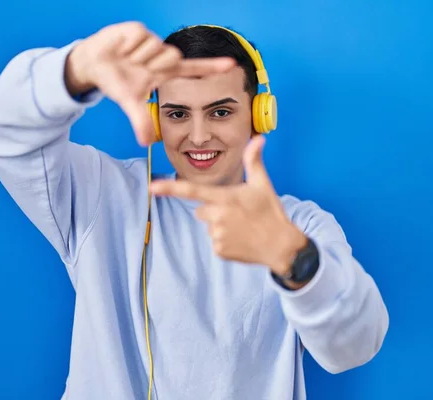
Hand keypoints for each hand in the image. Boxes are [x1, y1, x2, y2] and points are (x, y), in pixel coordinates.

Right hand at [64, 21, 235, 145]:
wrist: (93, 64)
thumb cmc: (116, 81)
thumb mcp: (129, 102)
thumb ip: (140, 121)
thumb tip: (145, 143)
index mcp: (164, 72)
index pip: (193, 69)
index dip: (212, 67)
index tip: (232, 65)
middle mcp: (161, 55)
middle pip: (173, 56)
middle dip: (156, 65)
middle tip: (140, 69)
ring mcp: (150, 41)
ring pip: (156, 47)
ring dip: (138, 57)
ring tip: (126, 59)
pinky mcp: (137, 29)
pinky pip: (140, 37)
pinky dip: (128, 46)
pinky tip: (121, 49)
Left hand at [149, 135, 307, 274]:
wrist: (281, 246)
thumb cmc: (271, 212)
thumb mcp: (263, 185)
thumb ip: (254, 161)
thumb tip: (259, 138)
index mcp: (226, 198)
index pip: (192, 191)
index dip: (170, 188)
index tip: (152, 187)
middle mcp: (218, 216)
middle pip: (201, 209)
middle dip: (215, 209)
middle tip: (238, 213)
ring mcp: (217, 235)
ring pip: (208, 225)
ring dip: (220, 225)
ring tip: (242, 227)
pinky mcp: (219, 250)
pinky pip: (214, 241)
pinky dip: (225, 241)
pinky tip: (241, 240)